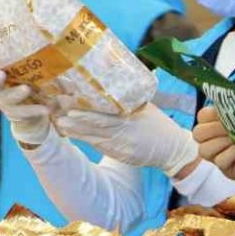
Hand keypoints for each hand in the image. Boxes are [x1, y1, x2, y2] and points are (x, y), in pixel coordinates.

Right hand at [0, 62, 51, 146]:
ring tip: (26, 89)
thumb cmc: (34, 92)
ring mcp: (8, 105)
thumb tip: (43, 40)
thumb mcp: (34, 76)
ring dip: (16, 94)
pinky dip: (34, 111)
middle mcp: (1, 91)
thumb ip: (31, 65)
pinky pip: (24, 114)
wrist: (37, 121)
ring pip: (8, 100)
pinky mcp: (18, 117)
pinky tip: (45, 109)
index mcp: (2, 77)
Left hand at [54, 103, 199, 177]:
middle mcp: (126, 128)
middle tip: (61, 111)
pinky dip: (86, 140)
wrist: (173, 149)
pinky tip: (72, 135)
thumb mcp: (147, 108)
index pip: (108, 110)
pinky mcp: (121, 153)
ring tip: (61, 124)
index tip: (73, 101)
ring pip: (96, 136)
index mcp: (133, 114)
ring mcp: (123, 143)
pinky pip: (101, 146)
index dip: (89, 107)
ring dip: (77, 130)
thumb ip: (130, 99)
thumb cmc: (158, 125)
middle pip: (99, 123)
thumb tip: (114, 82)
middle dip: (79, 118)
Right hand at [193, 106, 234, 185]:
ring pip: (204, 149)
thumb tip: (227, 95)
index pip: (202, 117)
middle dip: (214, 129)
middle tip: (230, 130)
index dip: (210, 115)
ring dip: (221, 142)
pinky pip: (219, 161)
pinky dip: (229, 154)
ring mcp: (220, 156)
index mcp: (219, 124)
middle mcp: (216, 140)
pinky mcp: (228, 170)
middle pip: (198, 133)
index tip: (225, 114)